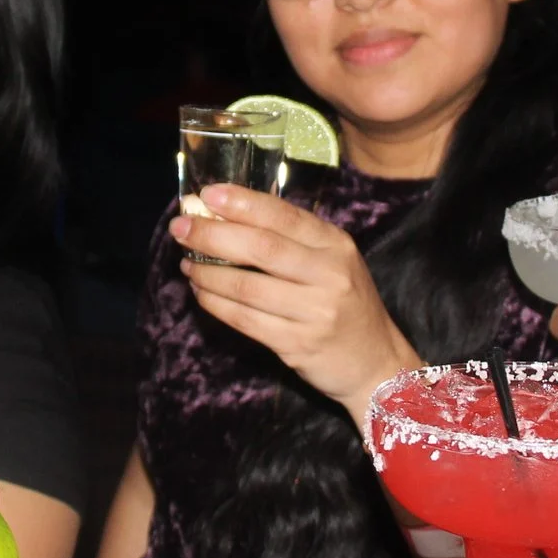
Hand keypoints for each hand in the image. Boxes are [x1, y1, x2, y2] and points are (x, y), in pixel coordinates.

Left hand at [169, 183, 418, 410]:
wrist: (376, 362)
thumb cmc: (345, 302)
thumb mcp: (331, 262)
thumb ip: (289, 240)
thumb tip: (223, 215)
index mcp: (335, 245)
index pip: (283, 216)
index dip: (242, 203)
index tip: (206, 195)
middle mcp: (328, 274)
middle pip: (260, 248)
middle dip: (213, 235)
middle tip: (181, 229)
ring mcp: (314, 311)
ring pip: (246, 286)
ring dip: (208, 273)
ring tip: (187, 264)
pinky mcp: (298, 344)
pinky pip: (245, 320)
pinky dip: (216, 304)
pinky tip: (202, 293)